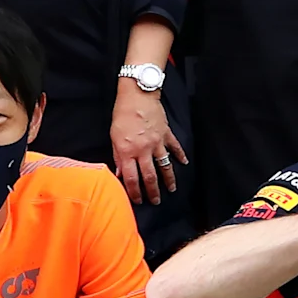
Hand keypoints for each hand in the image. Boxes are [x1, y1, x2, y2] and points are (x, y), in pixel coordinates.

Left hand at [109, 83, 184, 203]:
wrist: (137, 96)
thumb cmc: (122, 115)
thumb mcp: (114, 137)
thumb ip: (118, 156)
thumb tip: (120, 173)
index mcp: (127, 152)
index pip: (131, 178)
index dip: (134, 192)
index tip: (137, 200)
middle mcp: (143, 150)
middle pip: (149, 176)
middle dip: (152, 191)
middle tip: (155, 202)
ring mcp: (157, 143)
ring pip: (164, 166)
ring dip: (168, 180)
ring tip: (171, 189)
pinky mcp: (166, 135)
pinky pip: (175, 148)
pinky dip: (180, 156)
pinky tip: (183, 163)